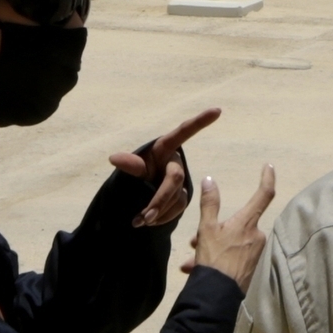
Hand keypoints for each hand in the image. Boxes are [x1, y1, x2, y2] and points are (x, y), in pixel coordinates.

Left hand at [114, 108, 221, 230]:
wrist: (136, 194)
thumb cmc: (137, 172)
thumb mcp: (133, 168)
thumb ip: (130, 165)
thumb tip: (114, 158)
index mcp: (164, 148)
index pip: (184, 132)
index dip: (200, 122)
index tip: (217, 110)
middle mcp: (175, 162)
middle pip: (174, 179)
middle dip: (160, 199)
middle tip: (145, 217)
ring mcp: (181, 181)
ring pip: (178, 197)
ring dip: (160, 211)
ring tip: (140, 222)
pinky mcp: (182, 197)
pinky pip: (178, 208)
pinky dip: (164, 216)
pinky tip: (152, 222)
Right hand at [186, 165, 278, 290]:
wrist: (216, 297)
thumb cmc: (214, 260)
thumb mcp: (206, 229)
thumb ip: (209, 204)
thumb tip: (209, 180)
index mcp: (248, 223)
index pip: (264, 194)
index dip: (267, 178)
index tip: (269, 166)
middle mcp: (257, 237)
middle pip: (237, 224)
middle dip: (215, 230)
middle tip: (195, 241)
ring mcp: (255, 254)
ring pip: (230, 243)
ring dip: (211, 247)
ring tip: (192, 260)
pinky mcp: (250, 269)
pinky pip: (231, 258)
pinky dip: (216, 261)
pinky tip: (195, 269)